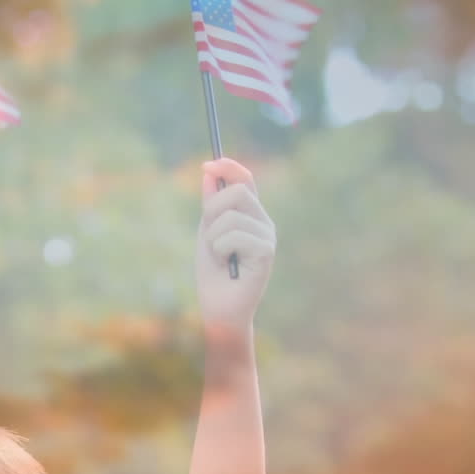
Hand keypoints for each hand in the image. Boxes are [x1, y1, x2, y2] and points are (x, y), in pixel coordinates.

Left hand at [196, 158, 275, 330]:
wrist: (219, 307)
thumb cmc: (214, 273)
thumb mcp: (207, 232)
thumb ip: (210, 205)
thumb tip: (208, 172)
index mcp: (251, 215)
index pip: (246, 180)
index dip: (229, 167)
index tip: (207, 165)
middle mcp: (263, 222)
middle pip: (237, 191)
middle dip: (212, 210)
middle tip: (209, 235)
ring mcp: (268, 236)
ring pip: (230, 216)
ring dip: (213, 238)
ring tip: (220, 256)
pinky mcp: (266, 252)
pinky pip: (233, 236)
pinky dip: (219, 250)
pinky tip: (227, 265)